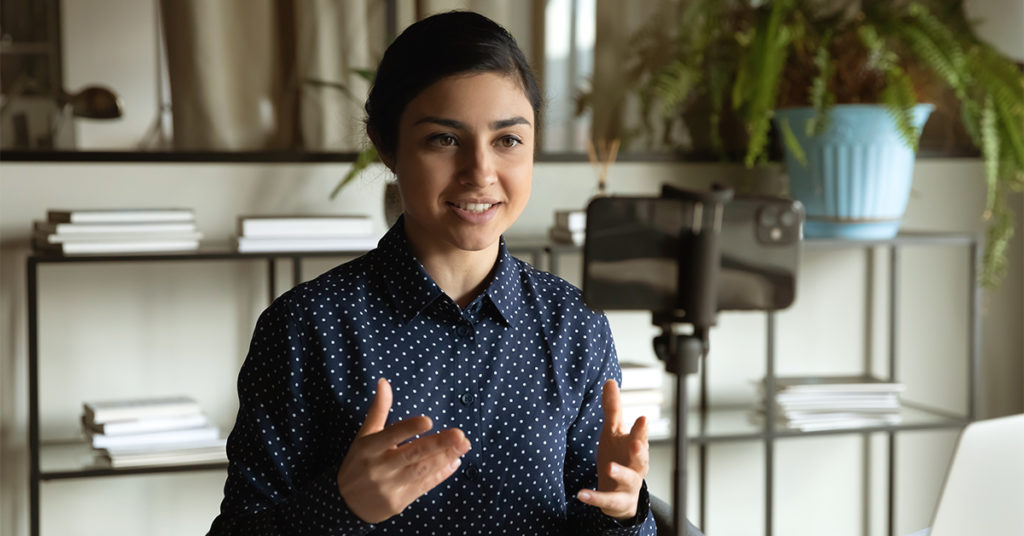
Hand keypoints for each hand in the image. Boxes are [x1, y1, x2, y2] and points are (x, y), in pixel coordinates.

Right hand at [337, 378, 470, 522]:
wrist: (346, 504)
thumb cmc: (359, 462)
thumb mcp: (364, 436)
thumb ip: (378, 410)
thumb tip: (384, 382)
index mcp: (369, 447)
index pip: (391, 435)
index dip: (409, 428)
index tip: (429, 420)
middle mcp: (379, 467)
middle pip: (412, 454)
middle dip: (438, 444)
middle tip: (460, 435)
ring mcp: (389, 486)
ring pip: (421, 470)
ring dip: (445, 458)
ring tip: (463, 445)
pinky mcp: (398, 502)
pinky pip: (423, 486)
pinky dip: (440, 475)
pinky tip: (454, 462)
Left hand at [577, 379, 649, 520]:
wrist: (621, 495)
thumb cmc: (618, 456)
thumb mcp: (614, 433)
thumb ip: (613, 409)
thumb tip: (610, 380)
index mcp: (635, 448)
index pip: (640, 436)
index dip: (641, 429)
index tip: (642, 418)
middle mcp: (636, 466)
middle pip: (641, 458)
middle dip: (640, 450)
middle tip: (638, 442)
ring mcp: (627, 485)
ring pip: (628, 480)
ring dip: (619, 473)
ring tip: (609, 467)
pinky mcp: (616, 501)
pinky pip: (606, 500)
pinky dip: (595, 498)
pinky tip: (581, 494)